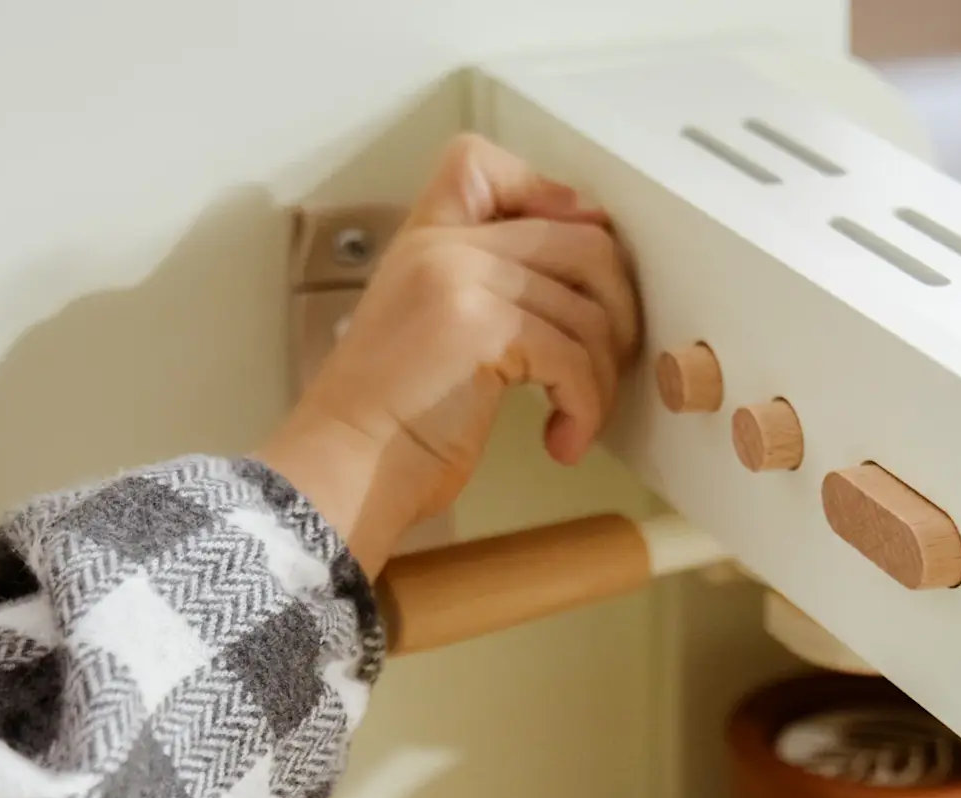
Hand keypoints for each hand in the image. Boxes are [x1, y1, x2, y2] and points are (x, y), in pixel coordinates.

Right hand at [258, 133, 639, 576]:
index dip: (552, 199)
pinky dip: (584, 408)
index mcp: (424, 241)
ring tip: (577, 419)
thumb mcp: (431, 336)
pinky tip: (561, 441)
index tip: (573, 272)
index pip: (483, 164)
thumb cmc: (389, 429)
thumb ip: (480, 295)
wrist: (344, 470)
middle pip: (580, 241)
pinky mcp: (482, 327)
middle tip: (605, 366)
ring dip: (601, 376)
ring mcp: (461, 279)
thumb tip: (576, 298)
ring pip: (589, 307)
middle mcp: (444, 246)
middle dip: (616, 310)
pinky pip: (574, 356)